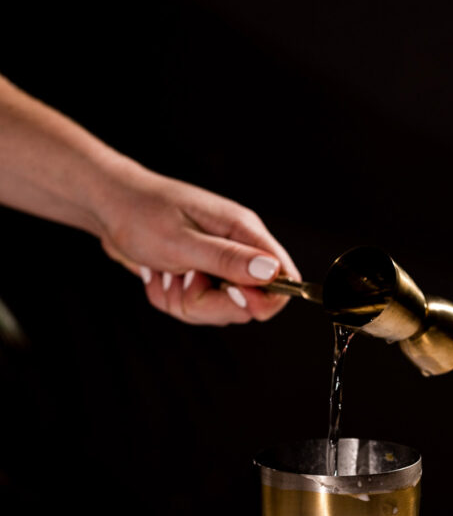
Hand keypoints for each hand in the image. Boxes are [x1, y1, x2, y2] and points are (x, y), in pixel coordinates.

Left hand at [96, 158, 299, 325]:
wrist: (107, 206)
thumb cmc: (140, 213)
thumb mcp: (182, 241)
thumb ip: (228, 259)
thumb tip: (272, 272)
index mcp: (243, 231)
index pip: (283, 276)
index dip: (266, 298)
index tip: (235, 298)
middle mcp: (236, 249)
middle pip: (248, 303)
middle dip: (209, 303)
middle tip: (184, 278)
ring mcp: (216, 264)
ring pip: (217, 309)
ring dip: (183, 301)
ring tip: (165, 272)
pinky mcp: (198, 276)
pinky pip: (194, 308)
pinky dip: (170, 298)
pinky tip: (157, 274)